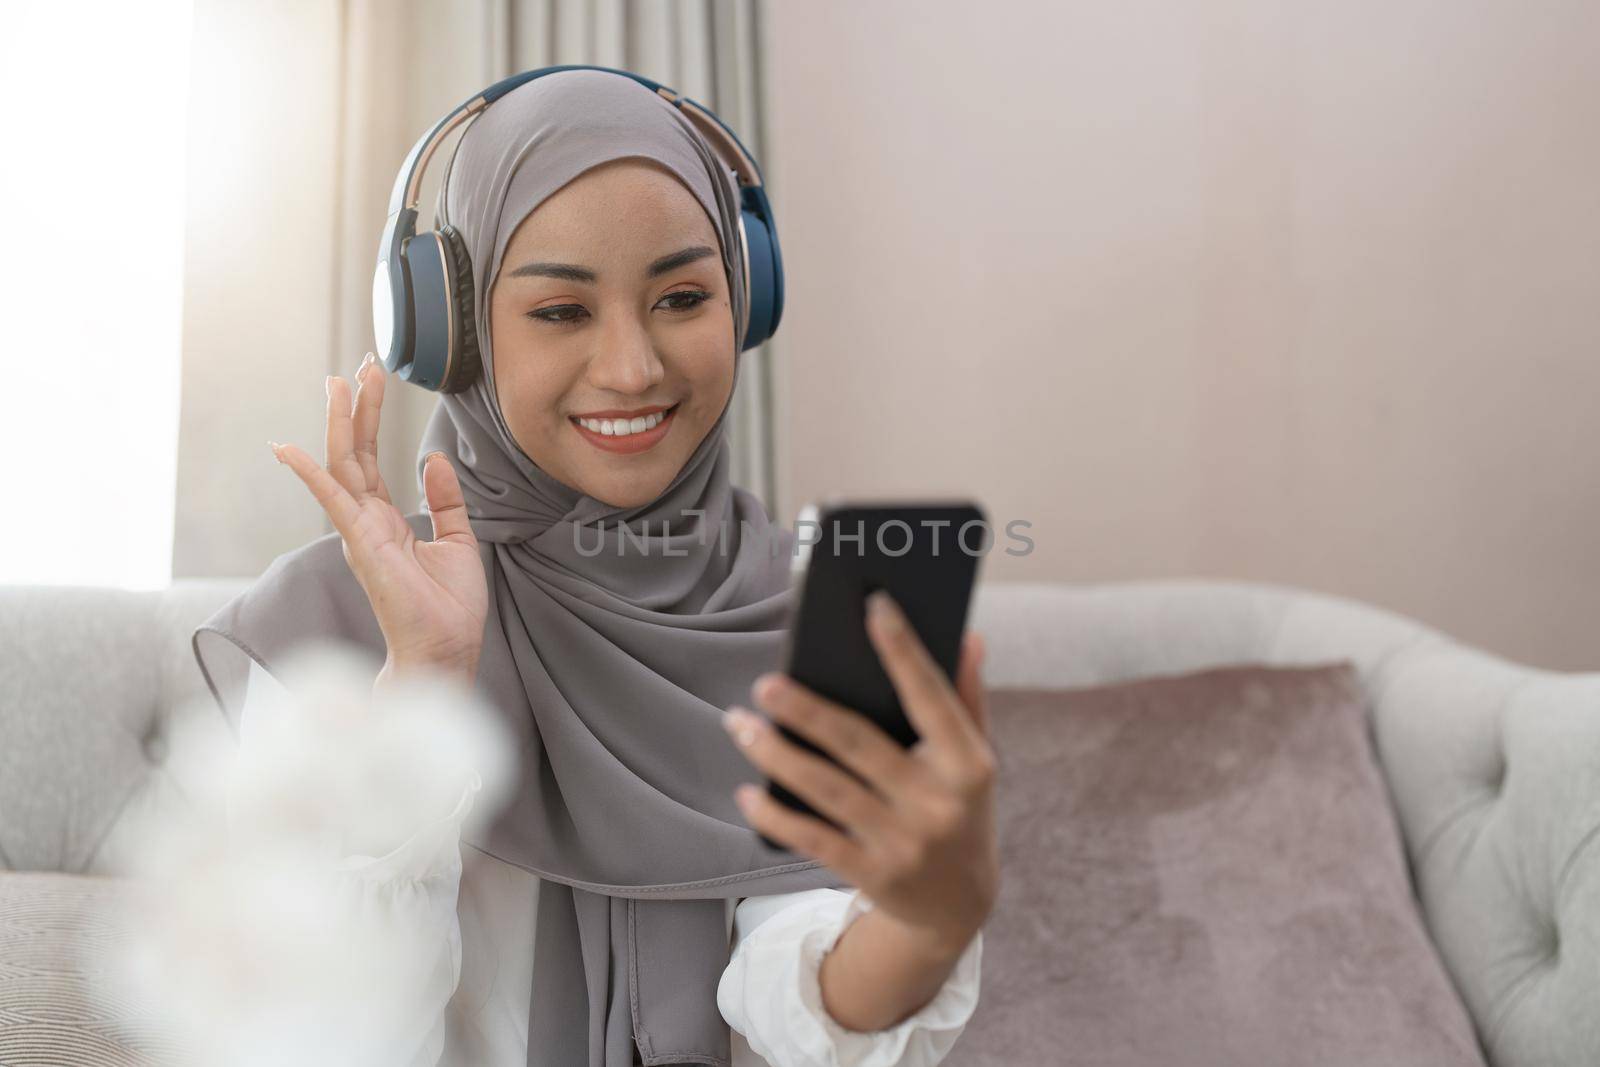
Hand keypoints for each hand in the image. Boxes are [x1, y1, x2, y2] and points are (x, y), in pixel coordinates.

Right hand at [270, 353, 487, 676]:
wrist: (445, 650)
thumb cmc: (449, 608)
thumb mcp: (459, 541)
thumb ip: (444, 500)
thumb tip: (433, 458)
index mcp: (385, 520)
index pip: (371, 459)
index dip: (370, 418)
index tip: (374, 379)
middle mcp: (365, 521)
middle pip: (353, 452)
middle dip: (355, 408)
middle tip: (359, 366)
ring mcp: (359, 532)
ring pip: (343, 465)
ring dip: (341, 423)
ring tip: (340, 382)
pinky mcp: (361, 544)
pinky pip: (332, 501)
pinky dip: (310, 473)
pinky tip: (289, 449)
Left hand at [723, 590, 999, 952]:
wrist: (958, 908)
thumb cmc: (960, 810)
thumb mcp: (975, 760)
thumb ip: (967, 699)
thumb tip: (969, 636)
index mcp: (968, 765)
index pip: (932, 698)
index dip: (904, 651)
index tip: (874, 605)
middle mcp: (937, 803)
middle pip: (859, 744)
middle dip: (806, 711)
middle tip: (764, 683)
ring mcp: (904, 843)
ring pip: (826, 789)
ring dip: (775, 754)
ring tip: (738, 723)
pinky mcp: (872, 875)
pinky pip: (812, 839)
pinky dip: (775, 815)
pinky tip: (745, 792)